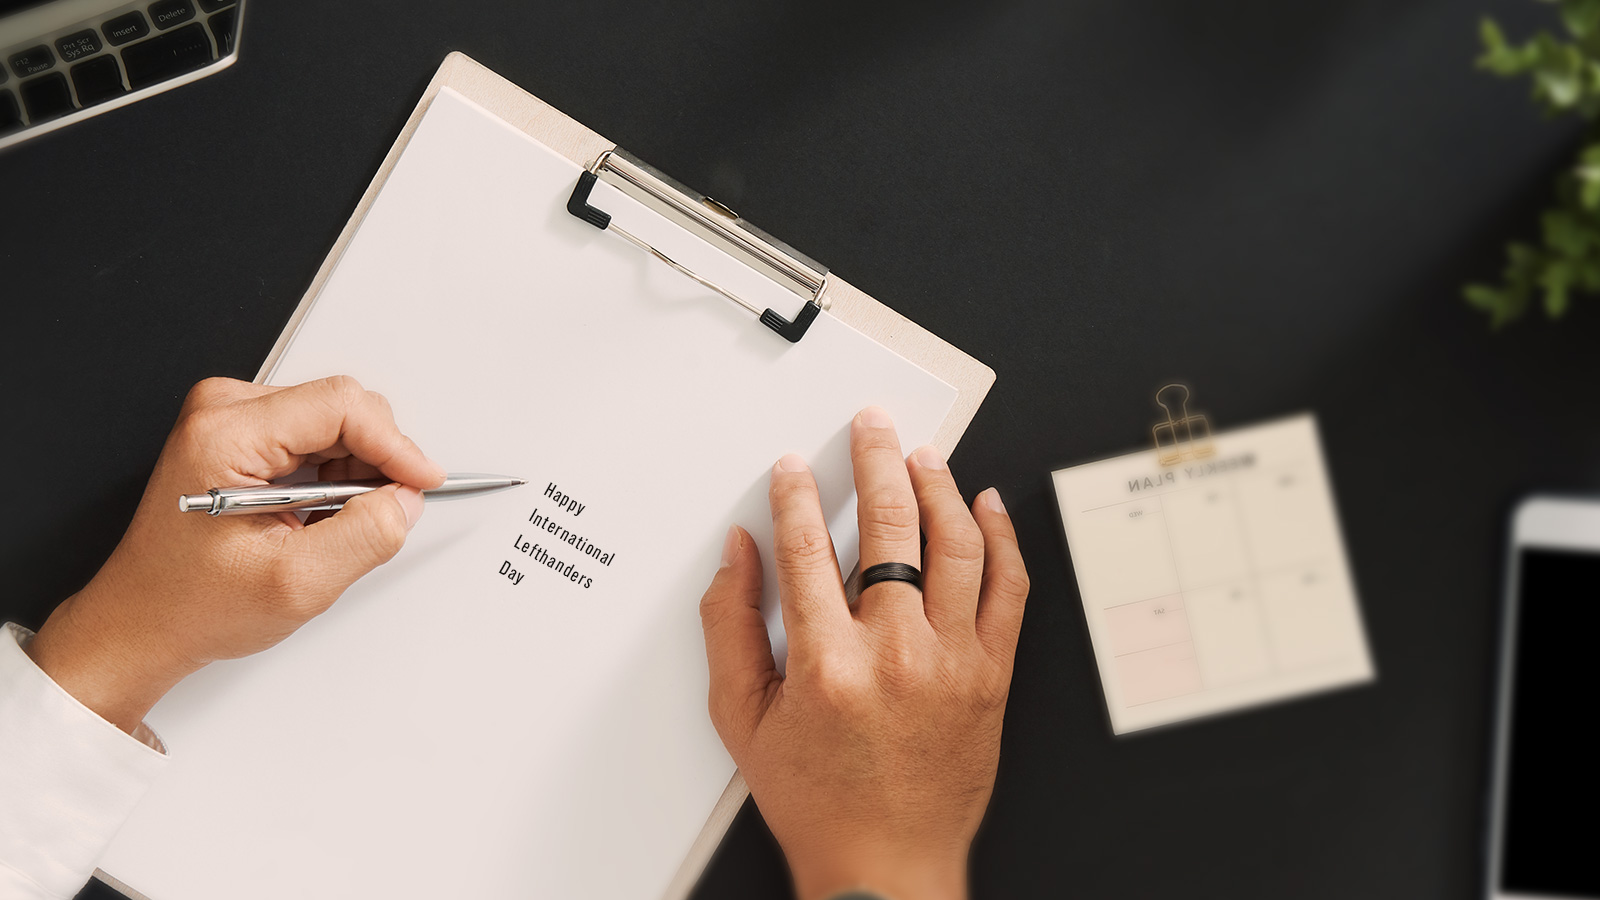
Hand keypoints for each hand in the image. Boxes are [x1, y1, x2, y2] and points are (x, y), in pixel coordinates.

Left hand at [25, 376, 445, 734]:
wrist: (143, 622)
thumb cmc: (190, 604)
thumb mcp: (296, 584)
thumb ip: (365, 537)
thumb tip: (405, 501)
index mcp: (225, 435)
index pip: (342, 405)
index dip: (395, 445)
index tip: (422, 482)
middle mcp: (223, 412)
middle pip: (342, 408)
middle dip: (375, 463)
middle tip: (370, 520)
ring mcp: (229, 420)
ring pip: (335, 423)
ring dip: (353, 474)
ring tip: (327, 527)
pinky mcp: (240, 435)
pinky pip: (317, 437)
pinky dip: (334, 477)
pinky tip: (314, 516)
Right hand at [698, 407, 1028, 899]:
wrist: (888, 865)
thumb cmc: (817, 799)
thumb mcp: (742, 720)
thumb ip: (729, 627)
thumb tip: (739, 552)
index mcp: (826, 663)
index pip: (809, 546)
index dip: (797, 494)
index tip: (793, 468)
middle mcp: (895, 653)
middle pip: (890, 526)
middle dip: (875, 460)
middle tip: (871, 426)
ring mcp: (953, 661)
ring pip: (956, 545)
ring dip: (939, 487)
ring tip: (922, 455)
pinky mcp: (992, 675)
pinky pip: (1009, 588)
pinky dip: (1001, 538)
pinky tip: (986, 506)